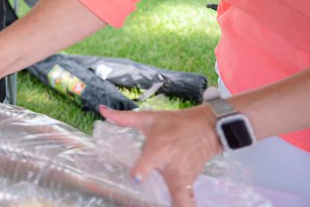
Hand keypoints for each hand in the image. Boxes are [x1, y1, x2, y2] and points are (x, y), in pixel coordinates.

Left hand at [100, 105, 222, 206]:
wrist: (207, 128)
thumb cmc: (175, 123)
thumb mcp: (150, 118)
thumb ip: (125, 118)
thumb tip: (102, 111)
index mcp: (159, 150)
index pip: (150, 161)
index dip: (142, 170)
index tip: (136, 179)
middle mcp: (173, 167)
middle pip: (177, 192)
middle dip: (175, 203)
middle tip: (167, 206)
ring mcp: (185, 176)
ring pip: (184, 199)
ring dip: (180, 205)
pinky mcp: (191, 181)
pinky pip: (188, 197)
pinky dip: (185, 204)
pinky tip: (178, 206)